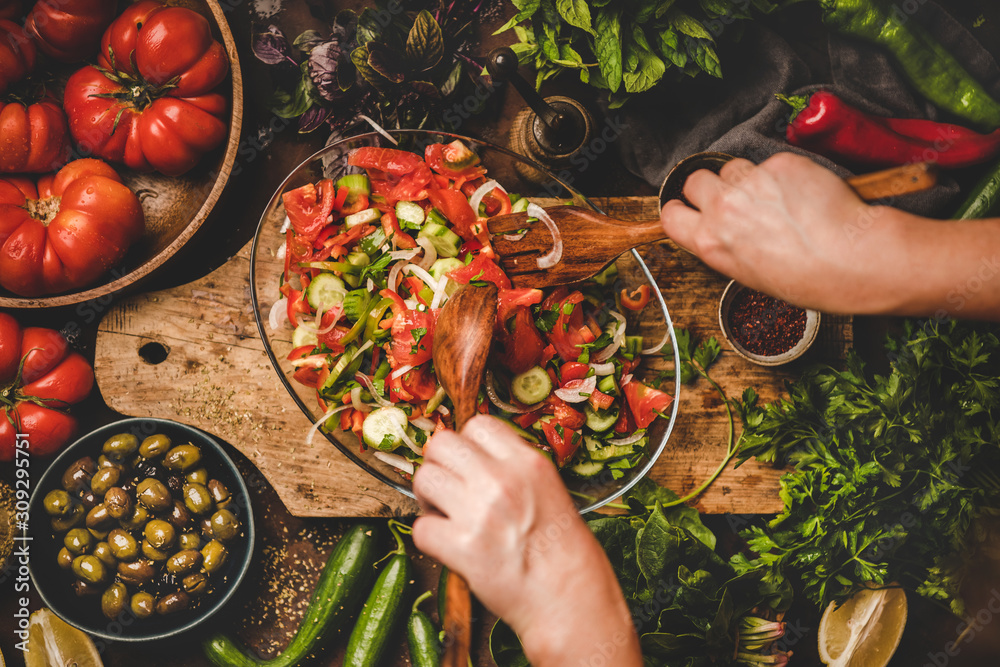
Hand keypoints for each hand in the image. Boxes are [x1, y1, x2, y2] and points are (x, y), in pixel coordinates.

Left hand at [412, 415, 640, 666]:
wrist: (569, 599)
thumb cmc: (562, 550)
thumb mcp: (549, 490)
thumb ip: (512, 468)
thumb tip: (470, 456)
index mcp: (528, 462)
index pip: (477, 424)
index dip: (467, 444)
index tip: (468, 464)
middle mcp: (502, 480)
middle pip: (441, 443)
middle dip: (439, 465)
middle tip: (448, 489)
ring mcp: (480, 512)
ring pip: (423, 478)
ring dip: (428, 497)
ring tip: (445, 516)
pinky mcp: (462, 548)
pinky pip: (420, 527)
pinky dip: (429, 538)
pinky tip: (448, 546)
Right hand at [660, 153, 937, 313]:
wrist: (852, 259)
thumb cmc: (808, 280)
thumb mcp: (749, 274)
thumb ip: (724, 246)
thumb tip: (722, 229)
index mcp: (710, 242)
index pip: (671, 214)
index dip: (681, 209)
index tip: (689, 209)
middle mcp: (724, 208)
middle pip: (696, 180)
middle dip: (710, 187)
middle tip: (734, 200)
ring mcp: (751, 182)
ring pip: (732, 167)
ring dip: (745, 178)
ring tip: (774, 200)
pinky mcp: (781, 163)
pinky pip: (770, 163)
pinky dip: (782, 175)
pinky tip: (802, 196)